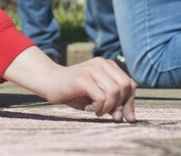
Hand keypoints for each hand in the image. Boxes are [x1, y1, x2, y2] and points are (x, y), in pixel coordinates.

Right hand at [3, 47, 135, 122]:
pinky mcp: (82, 78)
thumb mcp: (98, 96)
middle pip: (125, 86)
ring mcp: (91, 69)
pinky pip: (101, 96)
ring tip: (98, 111)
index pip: (130, 83)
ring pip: (114, 91)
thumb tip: (130, 118)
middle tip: (110, 114)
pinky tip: (90, 109)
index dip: (130, 102)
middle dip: (121, 105)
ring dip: (108, 107)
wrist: (50, 82)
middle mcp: (101, 63)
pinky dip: (99, 107)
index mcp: (108, 65)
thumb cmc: (75, 91)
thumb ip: (114, 103)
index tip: (124, 116)